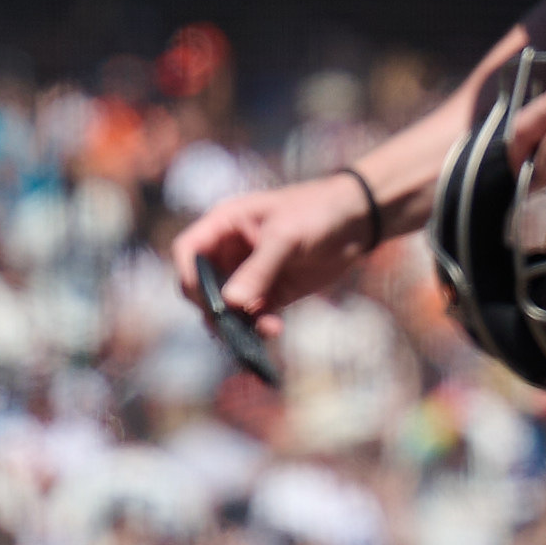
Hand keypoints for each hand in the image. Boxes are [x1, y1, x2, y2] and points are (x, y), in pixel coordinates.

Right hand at [173, 171, 386, 323]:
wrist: (358, 220)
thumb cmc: (317, 211)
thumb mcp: (286, 236)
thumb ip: (258, 269)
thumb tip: (230, 304)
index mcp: (224, 226)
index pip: (188, 251)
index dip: (188, 274)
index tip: (201, 299)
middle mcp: (230, 252)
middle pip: (203, 285)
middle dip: (212, 307)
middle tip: (227, 325)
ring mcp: (250, 275)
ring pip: (227, 307)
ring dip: (236, 323)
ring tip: (255, 333)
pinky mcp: (272, 294)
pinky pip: (254, 317)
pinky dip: (259, 327)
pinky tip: (273, 330)